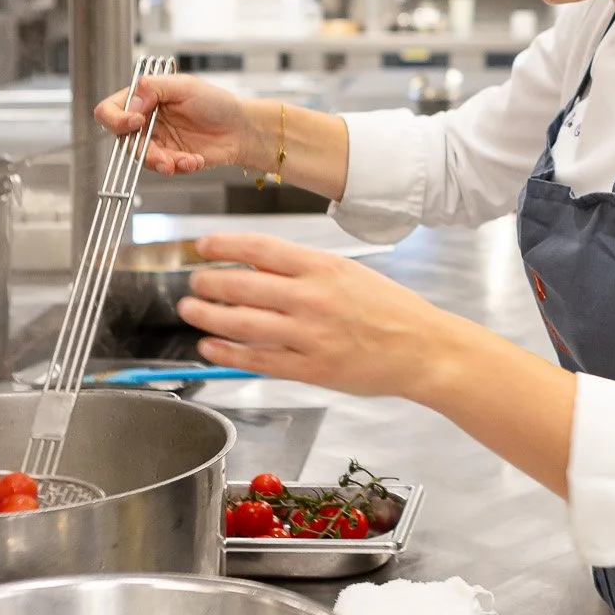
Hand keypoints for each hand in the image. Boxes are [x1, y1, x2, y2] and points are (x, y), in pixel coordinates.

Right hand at [95, 74, 260, 176]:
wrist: (240, 129)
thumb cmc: (216, 103)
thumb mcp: (185, 86)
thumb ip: (154, 88)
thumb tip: (132, 103)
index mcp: (143, 99)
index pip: (110, 110)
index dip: (116, 118)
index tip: (136, 121)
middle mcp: (145, 122)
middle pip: (123, 140)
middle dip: (143, 150)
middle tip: (162, 154)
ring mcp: (156, 142)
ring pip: (142, 158)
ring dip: (162, 162)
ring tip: (184, 160)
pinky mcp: (170, 159)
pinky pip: (163, 168)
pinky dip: (179, 166)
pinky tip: (195, 160)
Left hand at [177, 233, 448, 397]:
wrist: (423, 349)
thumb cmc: (390, 310)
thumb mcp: (349, 273)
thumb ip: (303, 271)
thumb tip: (254, 267)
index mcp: (323, 268)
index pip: (260, 249)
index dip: (224, 246)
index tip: (203, 246)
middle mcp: (313, 299)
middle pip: (242, 286)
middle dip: (208, 283)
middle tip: (193, 282)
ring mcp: (310, 336)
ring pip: (242, 324)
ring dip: (208, 316)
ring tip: (191, 311)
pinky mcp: (311, 368)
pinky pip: (258, 359)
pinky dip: (228, 352)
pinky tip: (211, 347)